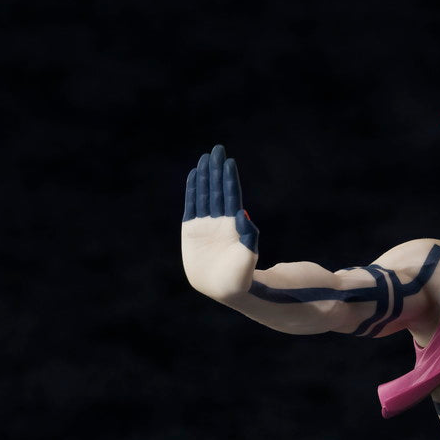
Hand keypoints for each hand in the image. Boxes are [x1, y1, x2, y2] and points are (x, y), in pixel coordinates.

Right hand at [181, 142, 259, 300]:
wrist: (223, 289)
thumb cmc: (240, 277)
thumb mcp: (248, 257)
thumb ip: (248, 237)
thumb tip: (244, 215)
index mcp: (235, 224)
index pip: (231, 196)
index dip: (229, 179)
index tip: (229, 162)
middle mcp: (221, 221)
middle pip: (217, 190)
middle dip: (216, 170)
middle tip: (217, 149)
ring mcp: (206, 224)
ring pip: (204, 195)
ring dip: (204, 177)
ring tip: (205, 158)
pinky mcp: (192, 230)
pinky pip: (191, 206)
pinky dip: (192, 191)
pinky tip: (193, 176)